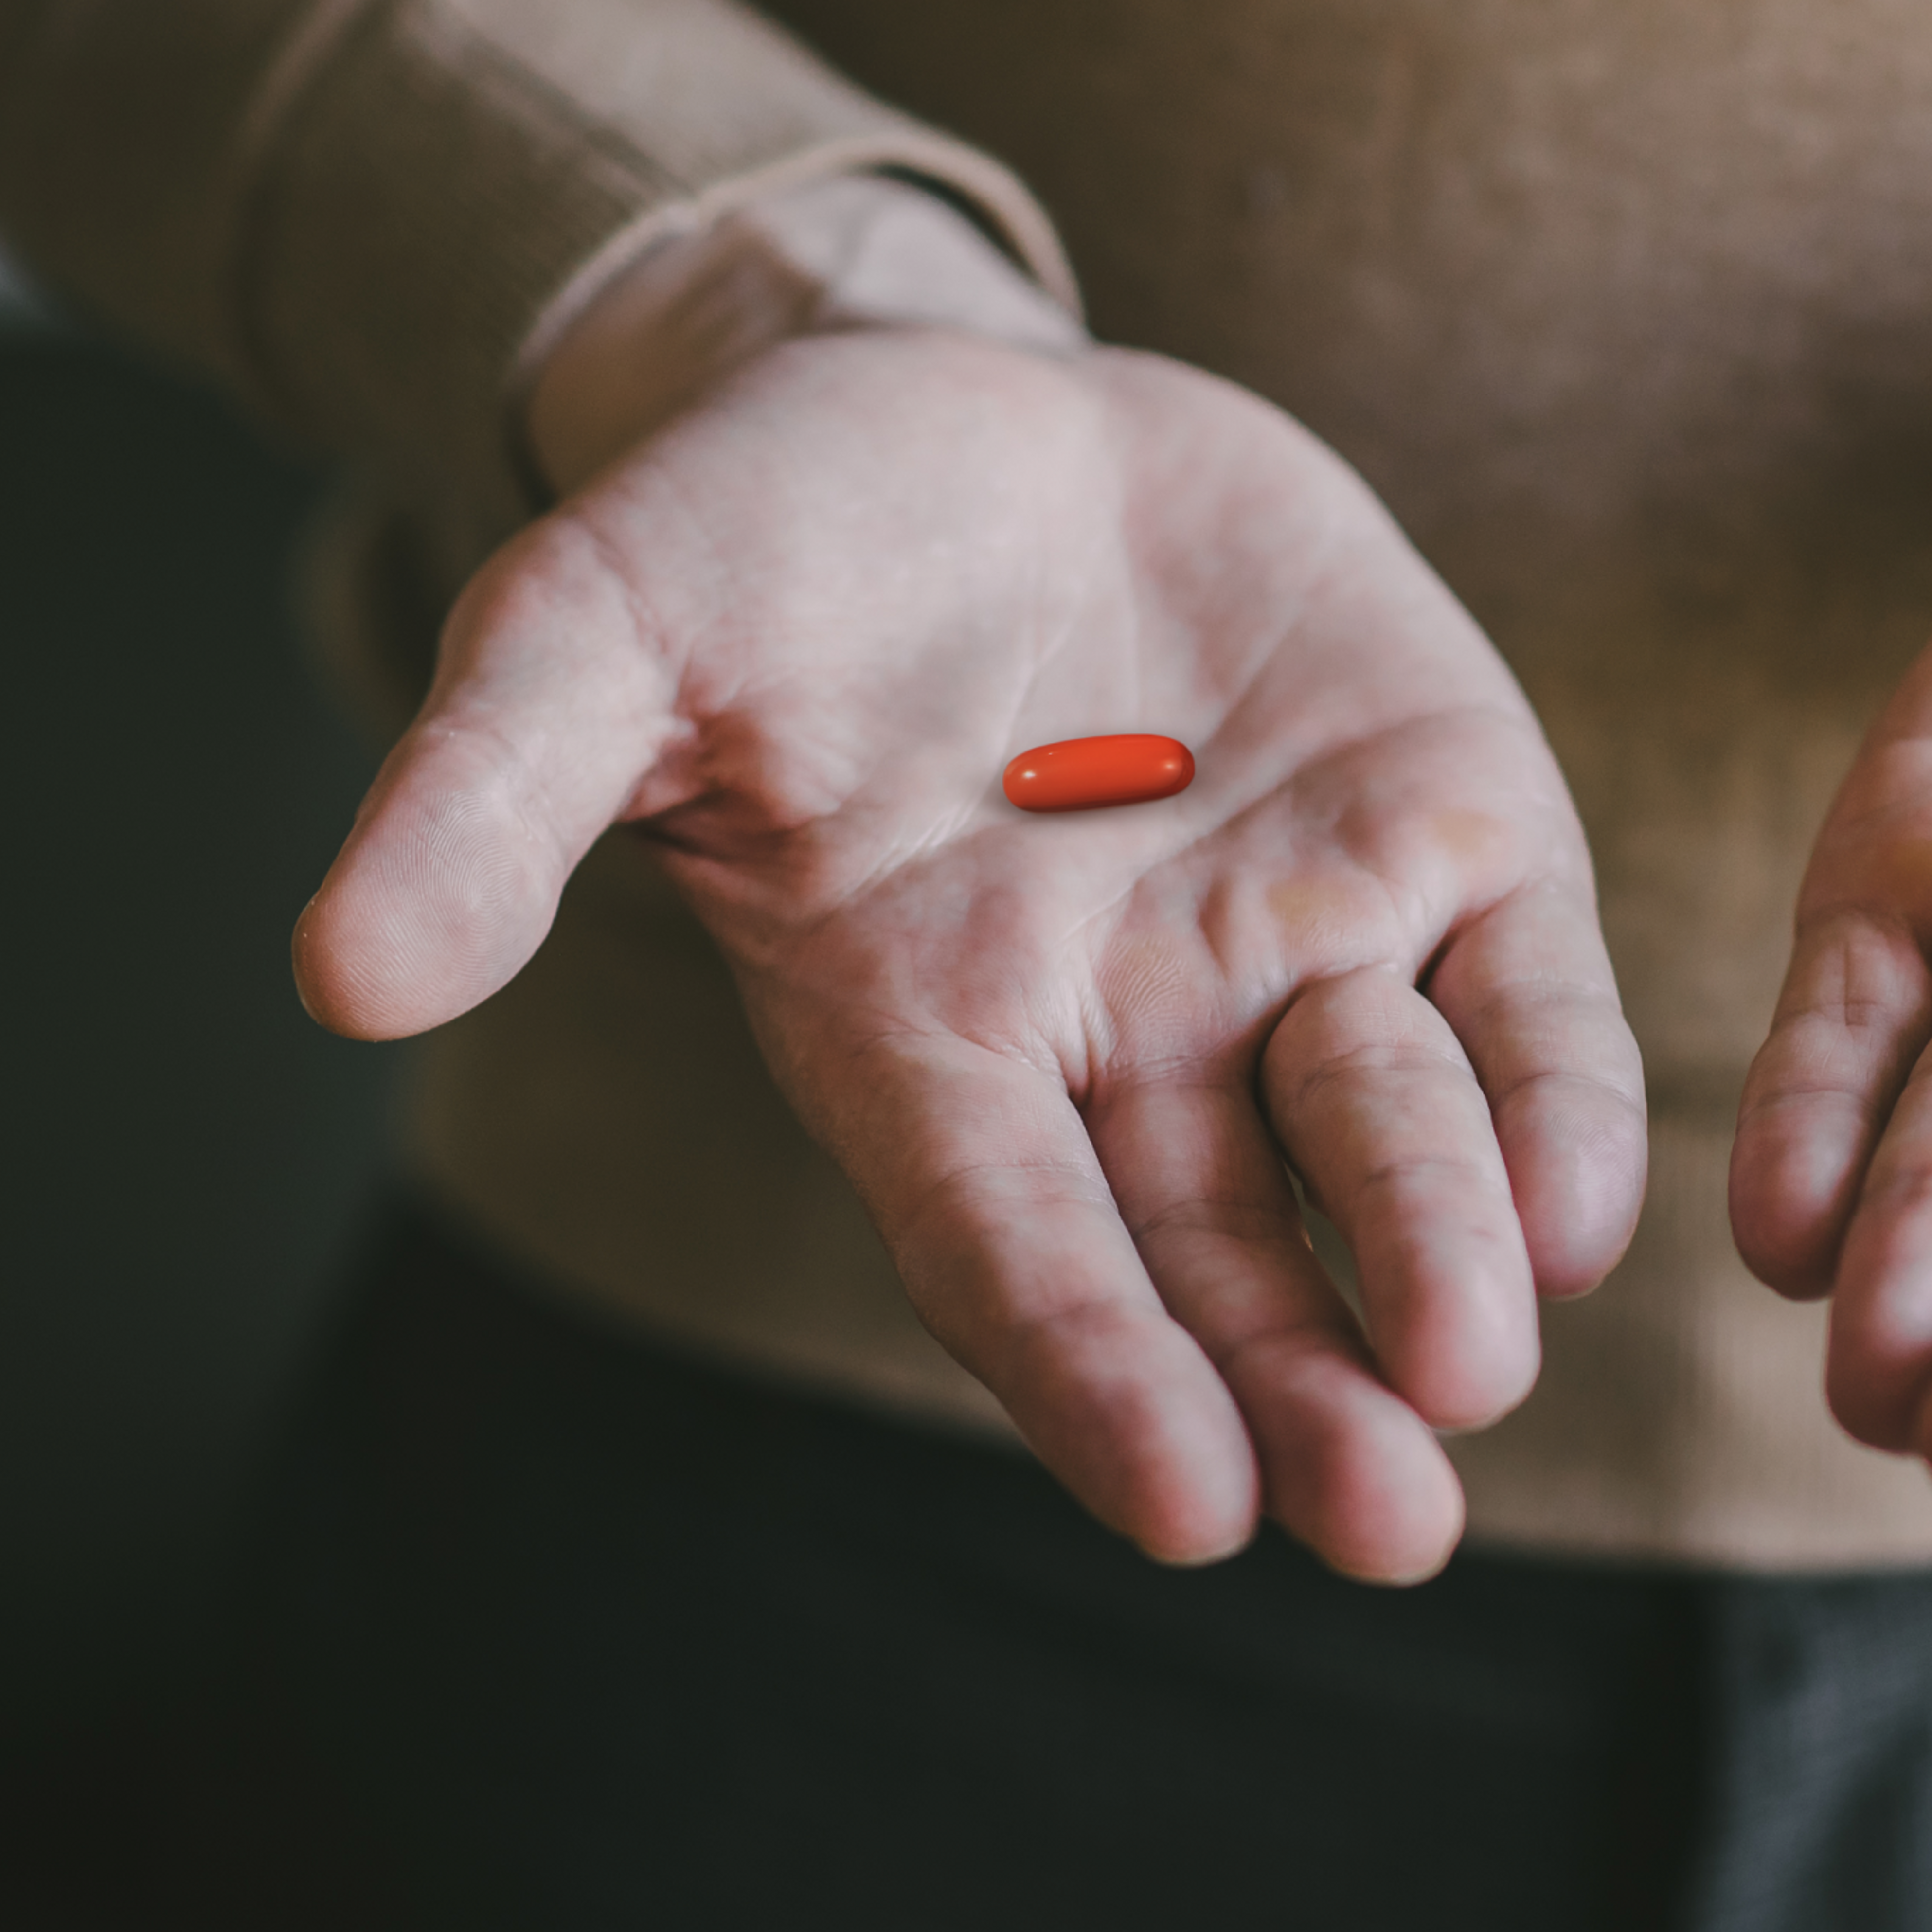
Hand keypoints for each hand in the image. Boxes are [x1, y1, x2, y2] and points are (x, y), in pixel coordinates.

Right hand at [295, 191, 1646, 1581]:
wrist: (962, 412)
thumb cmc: (757, 548)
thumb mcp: (598, 637)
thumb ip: (490, 799)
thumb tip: (334, 971)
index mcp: (934, 1031)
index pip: (1018, 1247)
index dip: (1093, 1368)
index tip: (1181, 1504)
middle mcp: (1136, 1029)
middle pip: (1230, 1256)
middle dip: (1307, 1387)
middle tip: (1384, 1519)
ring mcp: (1304, 935)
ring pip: (1393, 1139)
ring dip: (1444, 1259)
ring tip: (1477, 1378)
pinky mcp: (1446, 826)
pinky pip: (1523, 994)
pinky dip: (1557, 1099)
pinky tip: (1597, 1210)